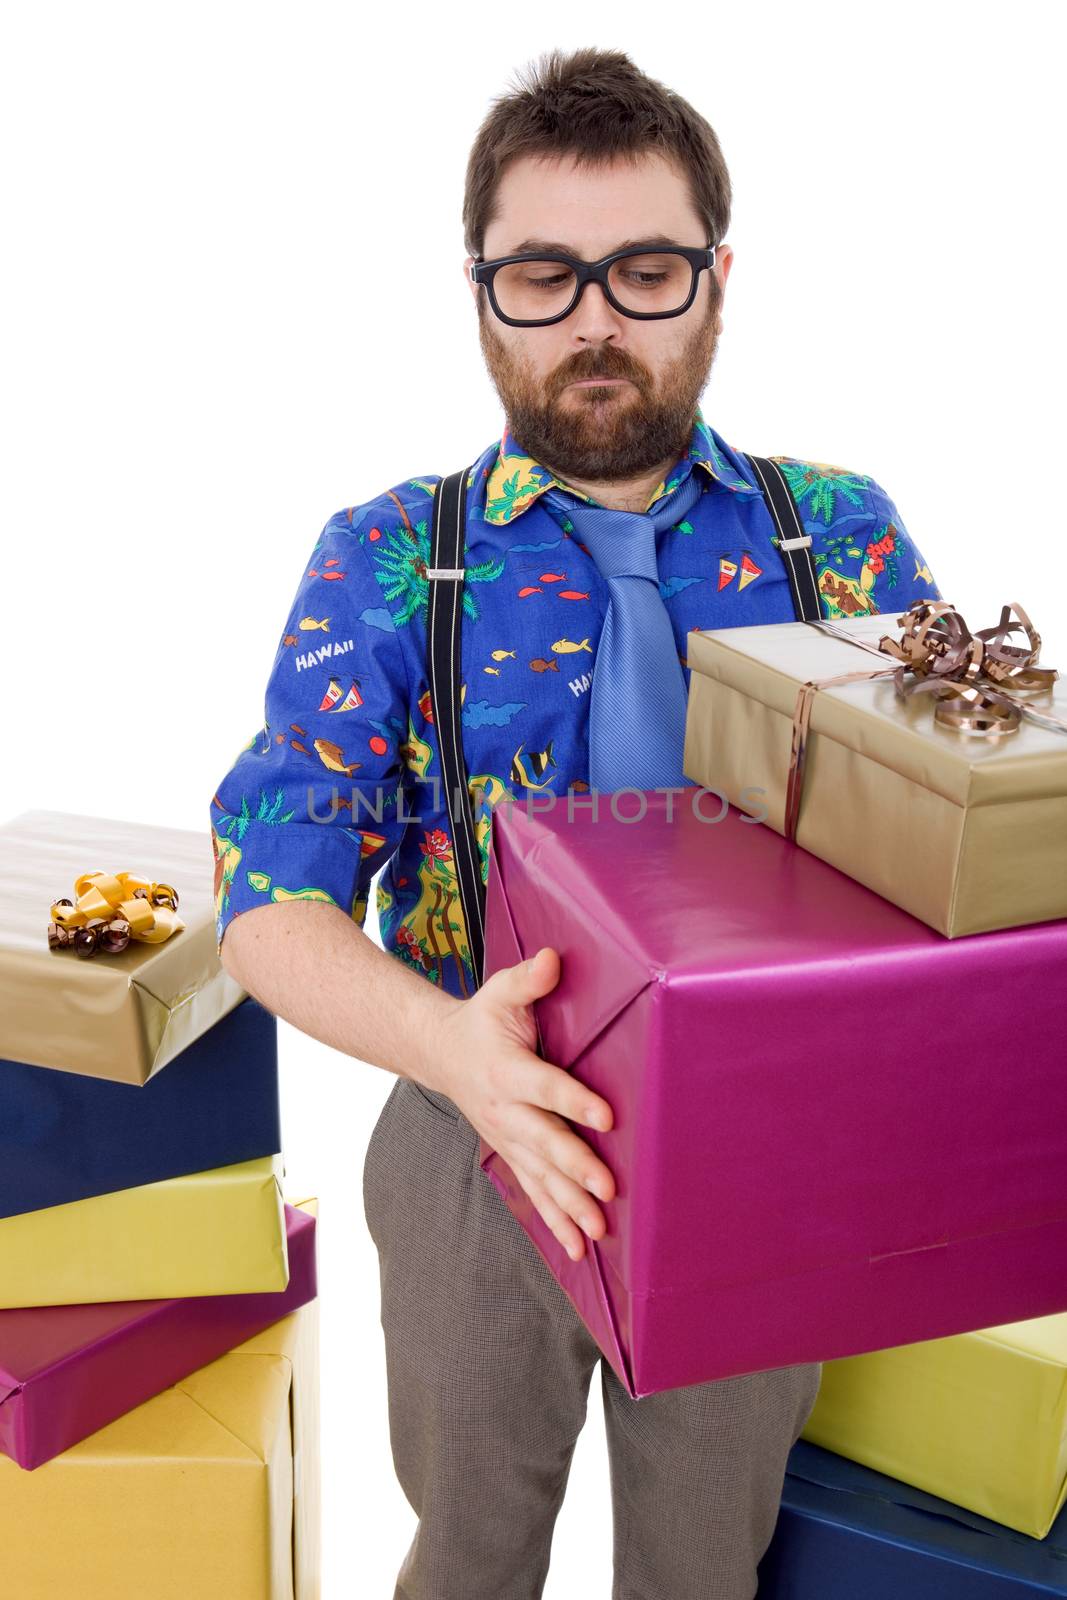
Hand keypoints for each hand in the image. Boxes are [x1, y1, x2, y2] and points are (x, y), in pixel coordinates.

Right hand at [433, 946, 614, 1261]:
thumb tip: (552, 959)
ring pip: (540, 1176)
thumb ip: (528, 979)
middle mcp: (505, 1110)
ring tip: (598, 1231)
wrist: (441, 1053)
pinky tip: (578, 1249)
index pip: (545, 1087)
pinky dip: (554, 1222)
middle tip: (607, 1188)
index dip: (574, 1101)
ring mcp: (507, 1138)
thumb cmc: (483, 1019)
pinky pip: (534, 1192)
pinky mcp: (511, 1155)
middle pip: (544, 1142)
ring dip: (568, 1206)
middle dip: (575, 1167)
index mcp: (506, 1069)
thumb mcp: (500, 991)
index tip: (607, 1117)